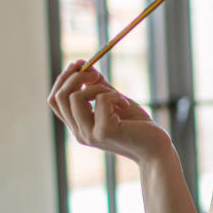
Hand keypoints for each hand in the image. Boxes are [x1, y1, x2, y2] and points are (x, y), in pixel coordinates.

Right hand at [47, 60, 171, 163]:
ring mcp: (89, 134)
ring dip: (98, 87)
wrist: (157, 149)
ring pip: (76, 97)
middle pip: (59, 97)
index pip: (55, 100)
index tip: (79, 64)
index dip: (63, 79)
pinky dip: (115, 96)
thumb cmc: (139, 127)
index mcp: (78, 126)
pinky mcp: (104, 132)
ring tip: (118, 96)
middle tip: (96, 73)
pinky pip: (101, 100)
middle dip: (76, 77)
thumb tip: (87, 66)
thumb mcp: (115, 102)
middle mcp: (79, 132)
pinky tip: (126, 106)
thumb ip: (100, 87)